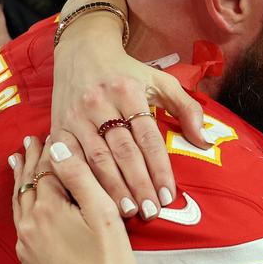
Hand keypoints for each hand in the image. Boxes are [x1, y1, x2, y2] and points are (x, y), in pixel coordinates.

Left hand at [11, 137, 139, 263]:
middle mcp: (29, 226)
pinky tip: (25, 208)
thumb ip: (80, 178)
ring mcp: (26, 248)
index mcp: (48, 209)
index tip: (47, 131)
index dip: (49, 150)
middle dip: (30, 161)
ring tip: (17, 164)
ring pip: (20, 206)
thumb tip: (57, 145)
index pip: (47, 169)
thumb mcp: (104, 215)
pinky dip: (22, 207)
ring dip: (21, 183)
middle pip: (28, 185)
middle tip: (29, 141)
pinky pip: (22, 227)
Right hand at [52, 0, 207, 219]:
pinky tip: (92, 199)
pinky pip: (69, 158)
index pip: (148, 138)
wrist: (81, 51)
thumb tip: (205, 141)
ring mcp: (76, 116)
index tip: (169, 196)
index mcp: (128, 92)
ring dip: (112, 188)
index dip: (159, 169)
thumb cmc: (126, 72)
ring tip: (127, 212)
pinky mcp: (57, 126)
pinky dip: (81, 180)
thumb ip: (186, 108)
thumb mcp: (160, 81)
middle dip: (138, 185)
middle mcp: (100, 103)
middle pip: (123, 152)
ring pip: (95, 158)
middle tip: (151, 212)